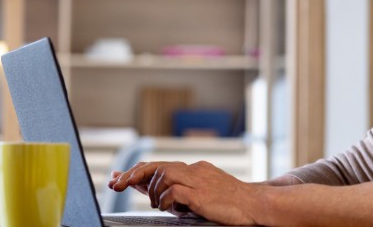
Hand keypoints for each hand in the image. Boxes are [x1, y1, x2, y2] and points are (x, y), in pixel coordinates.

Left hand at [108, 161, 261, 224]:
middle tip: (117, 184)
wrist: (256, 204)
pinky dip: (166, 200)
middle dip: (132, 175)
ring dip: (153, 192)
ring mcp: (198, 180)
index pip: (159, 165)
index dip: (136, 171)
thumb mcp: (199, 194)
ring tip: (158, 205)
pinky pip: (174, 191)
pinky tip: (168, 207)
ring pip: (163, 174)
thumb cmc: (230, 203)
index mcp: (194, 169)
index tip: (119, 177)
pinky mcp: (201, 193)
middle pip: (156, 166)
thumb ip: (176, 190)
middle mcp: (194, 170)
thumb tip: (151, 190)